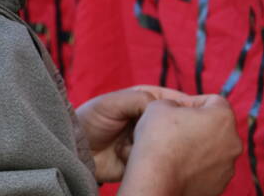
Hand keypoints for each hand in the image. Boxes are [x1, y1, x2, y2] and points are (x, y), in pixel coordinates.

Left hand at [76, 85, 198, 182]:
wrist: (74, 147)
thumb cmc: (92, 118)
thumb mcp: (114, 102)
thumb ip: (141, 99)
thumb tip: (164, 108)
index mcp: (146, 100)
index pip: (175, 101)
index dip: (186, 107)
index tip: (189, 114)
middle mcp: (150, 121)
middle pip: (174, 125)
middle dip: (166, 129)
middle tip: (145, 129)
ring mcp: (147, 142)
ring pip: (165, 145)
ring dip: (149, 145)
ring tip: (127, 141)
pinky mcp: (143, 163)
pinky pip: (153, 163)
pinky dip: (140, 160)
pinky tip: (122, 154)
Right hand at [120, 94, 241, 195]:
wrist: (156, 180)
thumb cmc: (159, 138)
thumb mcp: (160, 105)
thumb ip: (175, 102)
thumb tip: (177, 110)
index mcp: (224, 117)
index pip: (213, 101)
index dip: (193, 101)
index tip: (176, 110)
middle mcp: (233, 143)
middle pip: (216, 125)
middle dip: (198, 123)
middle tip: (175, 127)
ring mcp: (228, 167)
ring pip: (214, 147)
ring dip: (198, 144)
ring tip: (174, 147)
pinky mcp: (220, 186)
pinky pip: (209, 168)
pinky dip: (197, 164)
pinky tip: (178, 164)